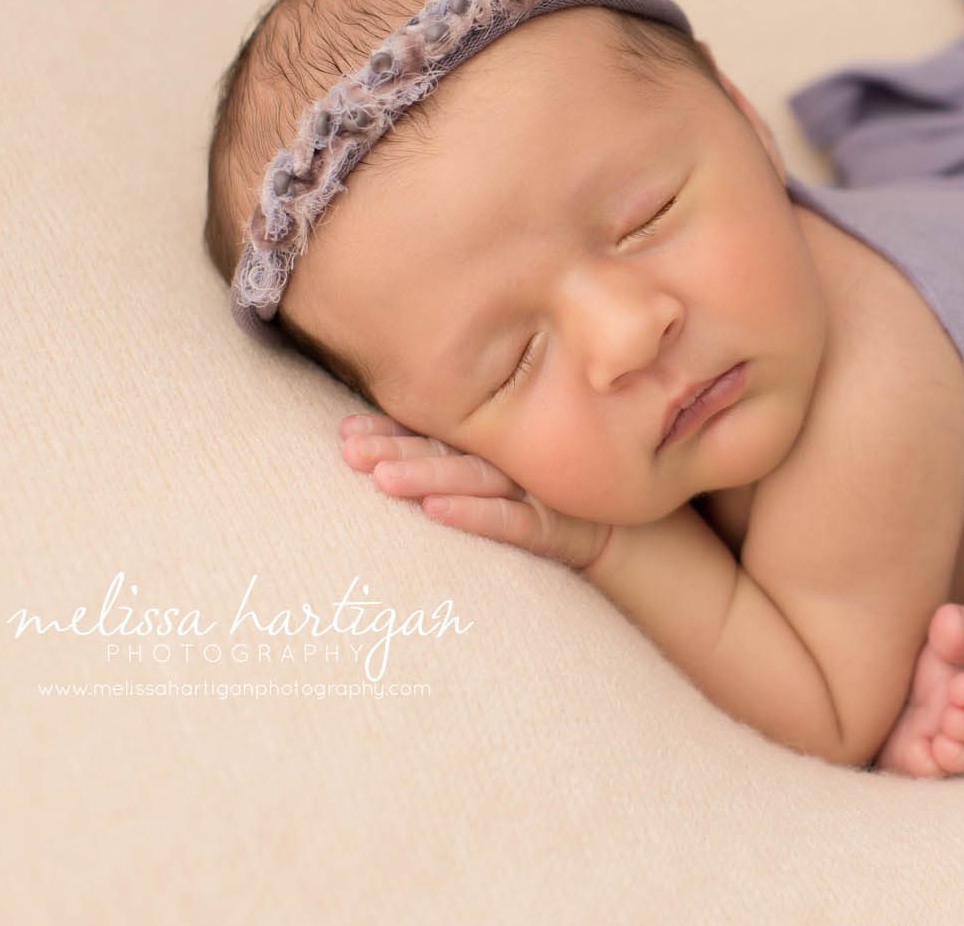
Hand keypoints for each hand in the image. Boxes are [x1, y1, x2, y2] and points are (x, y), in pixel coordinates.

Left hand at [338, 414, 612, 573]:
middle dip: (396, 449)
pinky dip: (473, 515)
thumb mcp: (503, 474)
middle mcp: (510, 460)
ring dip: (427, 475)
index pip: (435, 432)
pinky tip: (434, 511)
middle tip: (351, 453)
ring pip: (472, 478)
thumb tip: (374, 446)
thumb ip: (454, 454)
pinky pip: (510, 521)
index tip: (345, 432)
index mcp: (491, 445)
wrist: (618, 534)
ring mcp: (533, 490)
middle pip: (447, 450)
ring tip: (382, 478)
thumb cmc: (547, 500)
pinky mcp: (553, 525)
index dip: (391, 430)